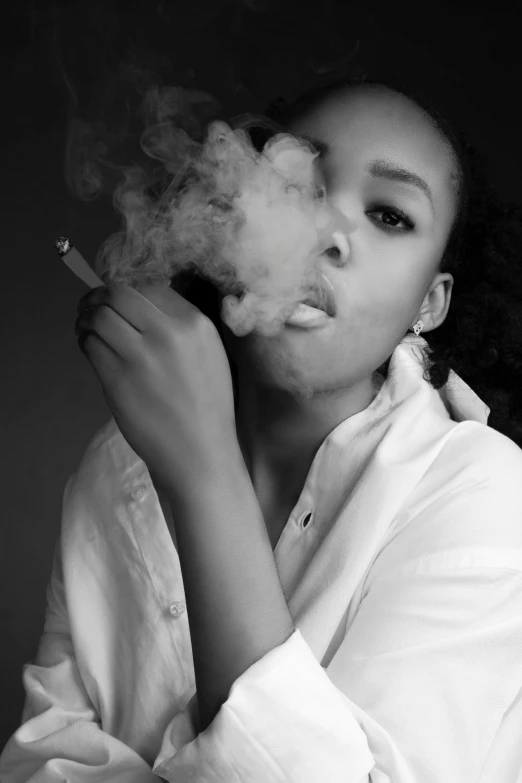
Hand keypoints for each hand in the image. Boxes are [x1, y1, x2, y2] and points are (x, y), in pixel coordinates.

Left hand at [74, 282, 236, 490]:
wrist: (199, 451)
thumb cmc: (207, 406)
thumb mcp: (209, 354)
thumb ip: (182, 327)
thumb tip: (142, 306)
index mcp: (195, 324)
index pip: (151, 287)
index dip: (129, 291)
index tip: (120, 301)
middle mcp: (168, 334)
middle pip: (119, 294)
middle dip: (99, 296)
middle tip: (91, 306)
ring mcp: (141, 356)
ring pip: (99, 317)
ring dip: (85, 318)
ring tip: (85, 326)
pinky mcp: (117, 379)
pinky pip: (90, 345)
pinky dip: (84, 340)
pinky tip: (89, 346)